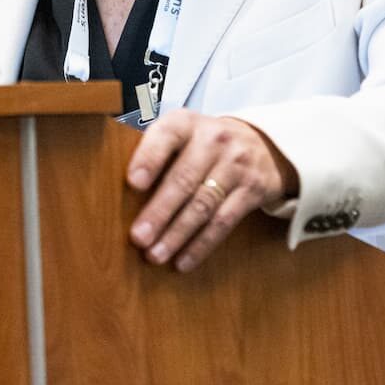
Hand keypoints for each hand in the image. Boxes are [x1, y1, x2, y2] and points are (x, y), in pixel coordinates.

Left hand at [125, 110, 298, 272]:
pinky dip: (201, 245)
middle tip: (138, 237)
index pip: (166, 136)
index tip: (133, 183)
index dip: (149, 158)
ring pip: (203, 205)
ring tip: (155, 255)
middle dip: (159, 211)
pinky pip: (224, 222)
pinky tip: (183, 261)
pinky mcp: (253, 190)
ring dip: (177, 235)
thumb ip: (157, 153)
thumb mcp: (183, 134)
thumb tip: (121, 195)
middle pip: (184, 179)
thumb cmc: (205, 145)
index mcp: (187, 123)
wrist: (263, 144)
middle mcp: (214, 140)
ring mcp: (236, 165)